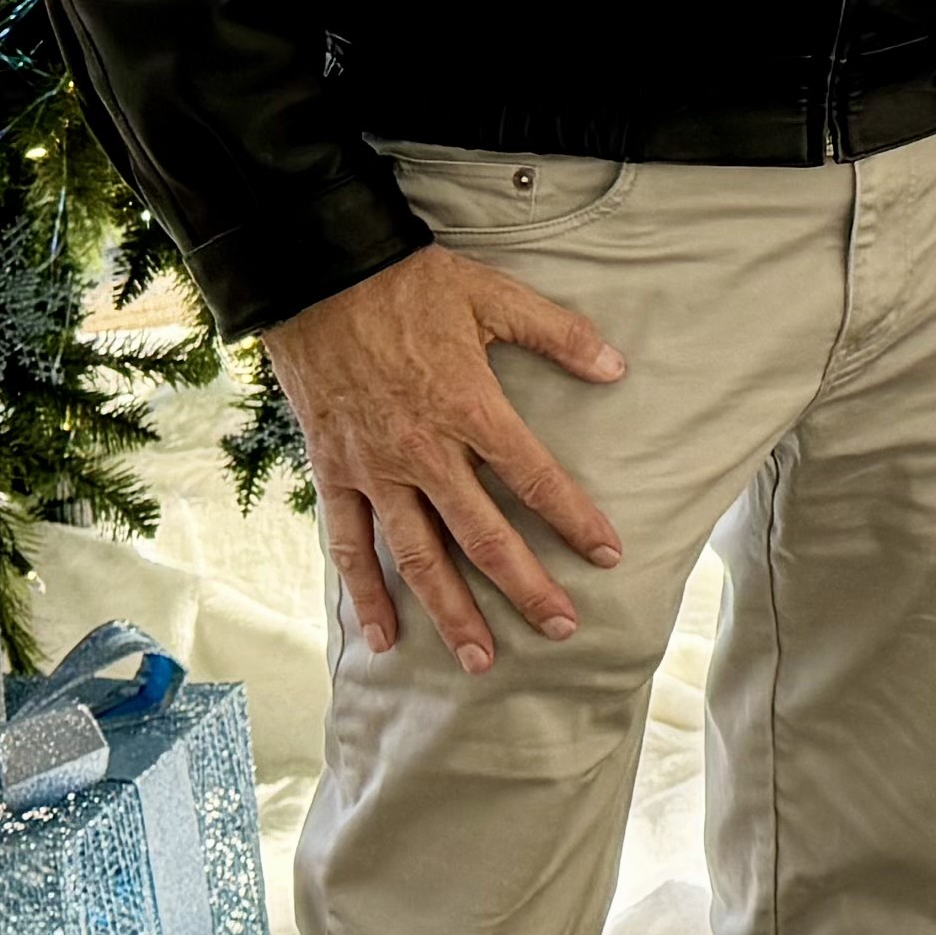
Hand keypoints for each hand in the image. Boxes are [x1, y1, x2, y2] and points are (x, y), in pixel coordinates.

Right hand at [264, 244, 629, 674]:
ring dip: (450, 611)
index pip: (535, 477)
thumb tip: (617, 367)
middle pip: (482, 535)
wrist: (318, 276)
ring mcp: (374, 469)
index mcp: (470, 408)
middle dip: (525, 586)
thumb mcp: (493, 295)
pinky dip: (363, 595)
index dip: (575, 519)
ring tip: (481, 658)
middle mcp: (423, 451)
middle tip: (560, 628)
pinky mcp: (334, 473)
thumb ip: (558, 334)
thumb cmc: (410, 285)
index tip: (608, 556)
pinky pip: (348, 546)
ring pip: (417, 556)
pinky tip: (382, 637)